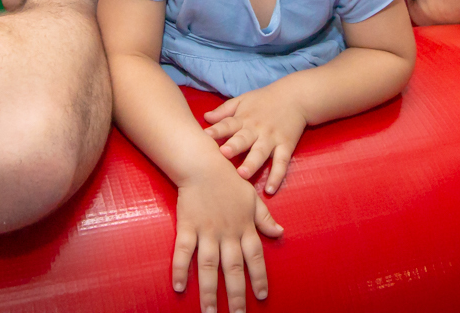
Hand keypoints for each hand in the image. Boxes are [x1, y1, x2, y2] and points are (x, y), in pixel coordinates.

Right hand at [173, 163, 282, 312]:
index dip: (259, 277)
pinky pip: (183, 252)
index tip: (262, 296)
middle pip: (233, 269)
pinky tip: (179, 287)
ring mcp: (206, 231)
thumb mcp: (252, 198)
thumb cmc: (229, 180)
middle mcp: (227, 233)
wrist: (203, 163)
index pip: (255, 257)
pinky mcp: (187, 226)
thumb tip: (280, 233)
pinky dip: (180, 269)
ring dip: (209, 291)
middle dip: (236, 295)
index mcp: (245, 227)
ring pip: (209, 267)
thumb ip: (265, 219)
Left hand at [203, 86, 307, 193]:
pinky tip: (270, 190)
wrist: (295, 96)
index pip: (228, 124)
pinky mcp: (286, 146)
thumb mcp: (242, 100)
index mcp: (243, 118)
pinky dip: (277, 177)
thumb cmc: (264, 100)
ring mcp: (272, 138)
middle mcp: (257, 129)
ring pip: (261, 153)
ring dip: (252, 164)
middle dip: (234, 146)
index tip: (205, 136)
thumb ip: (224, 111)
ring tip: (243, 175)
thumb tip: (205, 117)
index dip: (217, 130)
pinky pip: (281, 163)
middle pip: (244, 139)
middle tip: (224, 154)